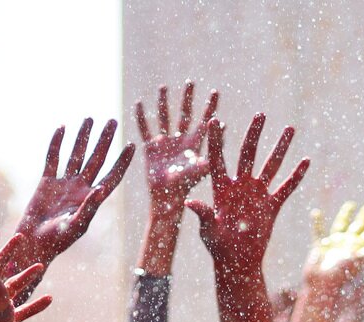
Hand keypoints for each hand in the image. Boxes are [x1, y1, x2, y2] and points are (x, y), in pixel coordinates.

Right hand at [10, 118, 134, 265]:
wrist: (34, 241)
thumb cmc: (58, 239)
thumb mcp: (77, 224)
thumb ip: (89, 207)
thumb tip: (102, 190)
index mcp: (93, 198)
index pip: (112, 175)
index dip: (122, 162)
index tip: (132, 145)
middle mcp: (81, 188)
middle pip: (97, 159)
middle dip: (105, 141)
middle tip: (113, 121)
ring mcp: (65, 184)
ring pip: (76, 154)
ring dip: (83, 137)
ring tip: (90, 118)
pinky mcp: (47, 182)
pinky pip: (53, 158)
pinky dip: (57, 143)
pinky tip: (62, 128)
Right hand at [135, 81, 217, 211]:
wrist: (166, 198)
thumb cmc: (186, 186)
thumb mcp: (201, 168)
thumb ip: (212, 150)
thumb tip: (223, 130)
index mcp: (195, 145)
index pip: (204, 122)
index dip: (210, 107)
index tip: (215, 91)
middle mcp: (181, 142)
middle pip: (185, 115)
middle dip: (188, 99)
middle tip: (191, 82)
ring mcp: (165, 143)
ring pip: (165, 118)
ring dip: (165, 103)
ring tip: (164, 87)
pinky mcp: (151, 148)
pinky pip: (145, 129)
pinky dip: (141, 117)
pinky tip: (140, 104)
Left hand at [186, 114, 310, 275]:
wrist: (239, 262)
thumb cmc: (218, 248)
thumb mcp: (208, 230)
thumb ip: (203, 215)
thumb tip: (189, 203)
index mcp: (221, 189)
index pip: (217, 159)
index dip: (216, 140)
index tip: (214, 119)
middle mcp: (240, 186)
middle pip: (248, 154)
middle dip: (255, 134)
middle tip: (261, 115)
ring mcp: (257, 194)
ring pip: (271, 165)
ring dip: (280, 148)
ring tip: (289, 129)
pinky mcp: (271, 206)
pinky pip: (287, 188)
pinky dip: (296, 176)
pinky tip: (306, 161)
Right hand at [304, 201, 363, 290]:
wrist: (321, 286)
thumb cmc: (340, 276)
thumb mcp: (357, 262)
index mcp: (358, 248)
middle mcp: (347, 245)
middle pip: (358, 227)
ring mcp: (334, 245)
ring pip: (340, 225)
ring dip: (345, 215)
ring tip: (351, 204)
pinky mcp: (319, 247)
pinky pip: (318, 232)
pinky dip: (316, 223)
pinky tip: (316, 213)